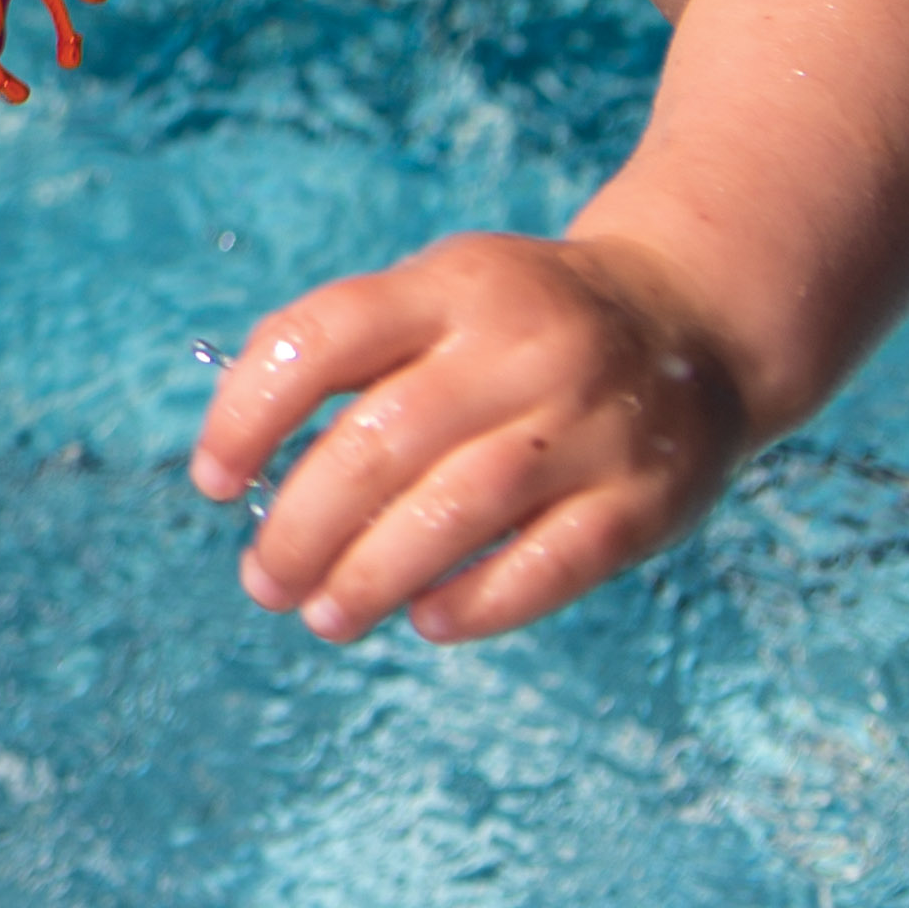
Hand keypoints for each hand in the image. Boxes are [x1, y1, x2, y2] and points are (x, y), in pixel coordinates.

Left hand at [187, 230, 754, 642]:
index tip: (212, 480)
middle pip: (382, 441)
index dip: (247, 413)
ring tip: (322, 614)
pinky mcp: (646, 498)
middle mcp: (520, 348)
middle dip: (303, 525)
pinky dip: (481, 600)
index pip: (320, 337)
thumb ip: (353, 356)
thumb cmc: (523, 324)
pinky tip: (425, 620)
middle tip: (264, 580)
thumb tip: (245, 461)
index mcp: (452, 287)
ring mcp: (590, 423)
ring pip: (460, 506)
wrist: (696, 322)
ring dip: (373, 573)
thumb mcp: (440, 295)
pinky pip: (554, 561)